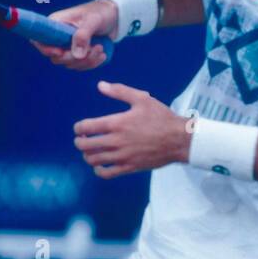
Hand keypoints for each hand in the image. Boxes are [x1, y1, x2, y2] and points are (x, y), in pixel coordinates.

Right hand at [31, 0, 118, 70]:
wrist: (113, 16)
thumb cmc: (100, 13)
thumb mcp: (93, 21)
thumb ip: (83, 36)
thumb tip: (76, 55)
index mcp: (55, 24)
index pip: (39, 40)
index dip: (46, 49)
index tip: (60, 52)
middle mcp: (58, 37)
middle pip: (56, 57)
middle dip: (75, 58)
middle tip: (95, 48)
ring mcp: (67, 47)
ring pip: (69, 64)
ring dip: (86, 61)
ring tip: (101, 49)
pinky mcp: (77, 54)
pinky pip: (80, 66)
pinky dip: (91, 63)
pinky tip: (102, 55)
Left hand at [74, 81, 190, 177]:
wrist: (179, 139)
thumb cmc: (162, 118)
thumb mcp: (142, 99)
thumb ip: (119, 91)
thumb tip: (100, 85)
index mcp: (117, 123)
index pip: (86, 127)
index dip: (78, 128)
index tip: (80, 128)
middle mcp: (116, 141)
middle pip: (85, 145)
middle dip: (80, 141)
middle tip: (83, 139)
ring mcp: (122, 156)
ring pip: (93, 160)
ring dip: (87, 155)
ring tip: (91, 151)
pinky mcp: (130, 167)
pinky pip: (107, 173)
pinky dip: (98, 170)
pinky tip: (100, 165)